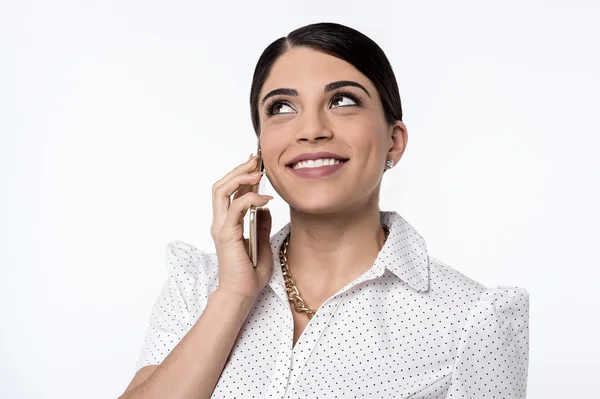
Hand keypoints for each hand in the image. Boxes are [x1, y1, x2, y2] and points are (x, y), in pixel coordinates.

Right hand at [210, 154, 273, 300]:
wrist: (241, 295)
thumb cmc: (249, 274)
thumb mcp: (262, 244)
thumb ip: (260, 225)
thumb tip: (264, 207)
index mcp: (227, 224)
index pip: (228, 192)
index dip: (240, 175)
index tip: (255, 163)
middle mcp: (220, 223)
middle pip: (221, 186)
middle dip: (238, 170)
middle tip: (256, 160)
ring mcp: (221, 228)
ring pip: (221, 191)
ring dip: (239, 177)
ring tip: (258, 171)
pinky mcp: (227, 234)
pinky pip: (236, 208)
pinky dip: (250, 198)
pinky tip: (266, 199)